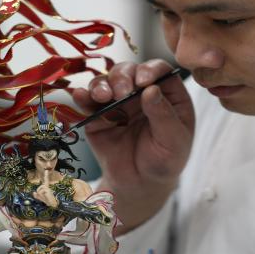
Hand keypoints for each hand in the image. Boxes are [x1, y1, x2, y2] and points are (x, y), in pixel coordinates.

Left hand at [34, 170, 57, 206]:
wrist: (53, 204)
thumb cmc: (48, 201)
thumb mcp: (41, 198)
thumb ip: (37, 195)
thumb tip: (33, 192)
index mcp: (46, 187)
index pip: (45, 180)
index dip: (46, 175)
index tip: (46, 170)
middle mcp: (47, 186)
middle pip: (38, 189)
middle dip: (39, 193)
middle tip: (44, 197)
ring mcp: (47, 188)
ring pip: (38, 190)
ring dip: (40, 195)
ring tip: (45, 197)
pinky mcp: (47, 189)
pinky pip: (39, 192)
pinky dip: (40, 195)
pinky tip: (45, 196)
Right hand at [72, 60, 194, 230]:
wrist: (141, 184)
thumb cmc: (165, 160)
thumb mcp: (174, 140)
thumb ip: (164, 115)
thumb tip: (152, 89)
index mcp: (168, 94)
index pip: (160, 71)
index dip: (150, 70)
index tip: (143, 81)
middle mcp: (142, 92)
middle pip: (130, 71)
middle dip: (123, 76)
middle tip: (122, 92)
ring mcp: (119, 102)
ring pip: (107, 81)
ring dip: (102, 84)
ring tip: (103, 97)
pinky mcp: (98, 116)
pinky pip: (88, 101)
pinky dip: (82, 96)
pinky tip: (80, 96)